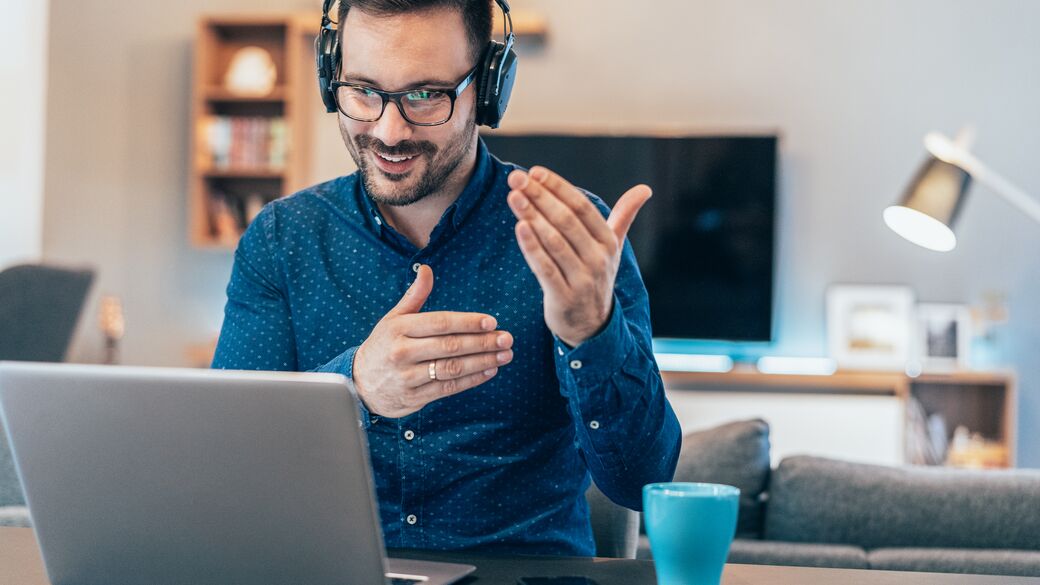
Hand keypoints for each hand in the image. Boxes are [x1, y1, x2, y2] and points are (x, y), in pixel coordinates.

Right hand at [352, 265, 513, 417]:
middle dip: (482, 343)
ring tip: (504, 356)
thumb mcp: (393, 319)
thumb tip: (427, 270)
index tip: (492, 321)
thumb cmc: (382, 345)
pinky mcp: (414, 398)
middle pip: (450, 347)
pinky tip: (489, 371)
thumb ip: (414, 296)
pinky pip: (448, 388)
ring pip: (452, 369)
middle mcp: (402, 353)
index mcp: (399, 329)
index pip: (439, 323)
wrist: (359, 384)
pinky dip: (471, 380)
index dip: (467, 322)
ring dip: (482, 362)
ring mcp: (407, 377)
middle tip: (506, 339)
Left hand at [507, 166, 650, 346]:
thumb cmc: (596, 277)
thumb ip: (624, 216)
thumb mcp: (612, 247)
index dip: (558, 188)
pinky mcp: (563, 297)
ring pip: (554, 242)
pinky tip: (519, 227)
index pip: (582, 207)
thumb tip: (645, 189)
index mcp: (608, 242)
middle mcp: (599, 259)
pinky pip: (545, 268)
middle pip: (566, 221)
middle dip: (540, 197)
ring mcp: (582, 279)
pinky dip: (531, 247)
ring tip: (513, 197)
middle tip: (516, 179)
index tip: (535, 172)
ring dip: (532, 216)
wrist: (592, 326)